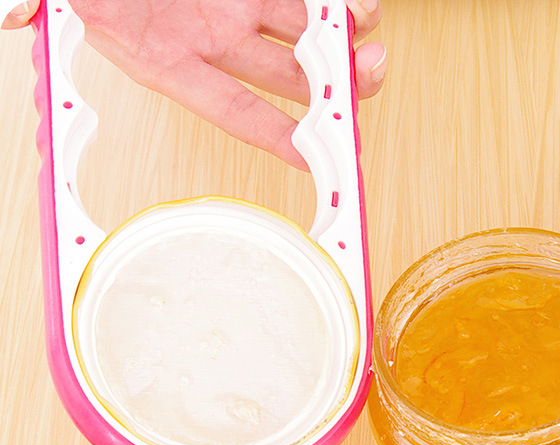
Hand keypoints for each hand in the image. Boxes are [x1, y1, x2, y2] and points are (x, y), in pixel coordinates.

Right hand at [2, 0, 385, 167]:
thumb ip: (31, 1)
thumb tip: (11, 16)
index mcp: (164, 58)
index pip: (229, 109)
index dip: (275, 137)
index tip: (316, 159)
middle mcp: (204, 36)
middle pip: (280, 80)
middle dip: (328, 92)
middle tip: (363, 89)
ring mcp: (227, 4)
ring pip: (298, 35)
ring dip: (338, 46)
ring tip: (370, 44)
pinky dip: (327, 2)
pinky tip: (354, 6)